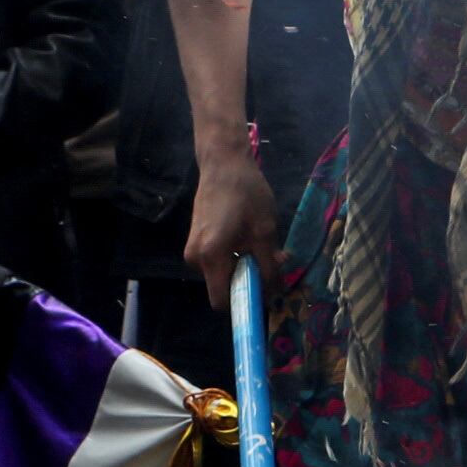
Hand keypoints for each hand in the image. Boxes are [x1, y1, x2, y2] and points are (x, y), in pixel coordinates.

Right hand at [186, 152, 283, 307]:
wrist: (223, 163)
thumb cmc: (246, 193)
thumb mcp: (265, 230)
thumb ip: (268, 264)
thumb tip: (274, 291)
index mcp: (211, 256)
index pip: (221, 301)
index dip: (244, 302)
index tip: (264, 294)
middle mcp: (195, 258)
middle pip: (223, 286)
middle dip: (248, 279)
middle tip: (270, 260)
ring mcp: (192, 249)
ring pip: (221, 273)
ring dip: (243, 266)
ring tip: (260, 243)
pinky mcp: (195, 241)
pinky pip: (216, 260)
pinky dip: (234, 256)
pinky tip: (247, 237)